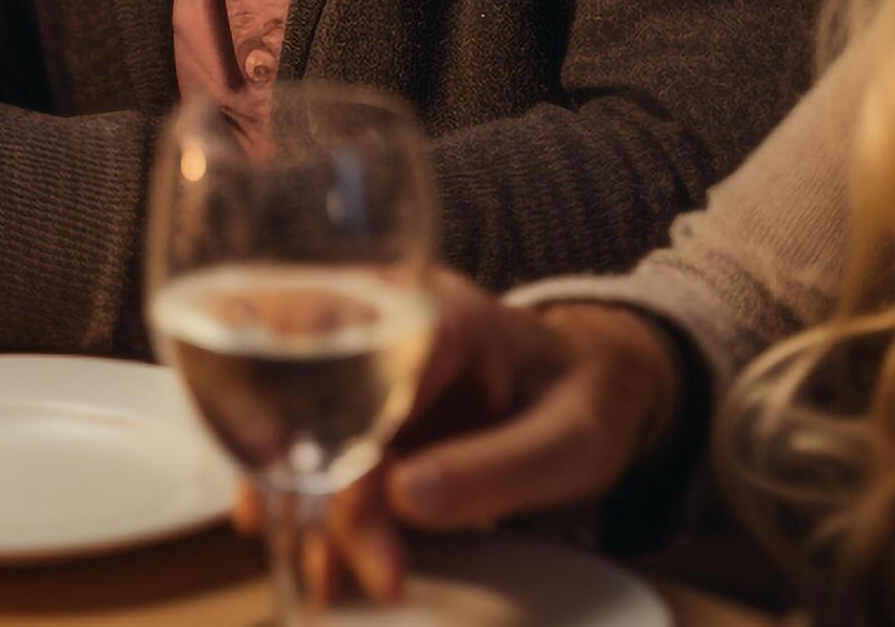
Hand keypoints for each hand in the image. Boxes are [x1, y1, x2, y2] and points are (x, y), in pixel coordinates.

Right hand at [237, 277, 684, 602]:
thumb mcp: (573, 443)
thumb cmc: (588, 401)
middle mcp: (382, 323)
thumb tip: (401, 497)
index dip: (347, 467)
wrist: (595, 382)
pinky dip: (310, 502)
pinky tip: (314, 552)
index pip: (361, 385)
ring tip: (321, 580)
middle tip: (331, 573)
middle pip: (312, 403)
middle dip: (308, 494)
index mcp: (434, 315)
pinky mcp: (360, 399)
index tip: (357, 539)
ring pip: (300, 425)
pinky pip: (317, 446)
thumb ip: (498, 467)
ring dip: (299, 506)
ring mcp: (364, 361)